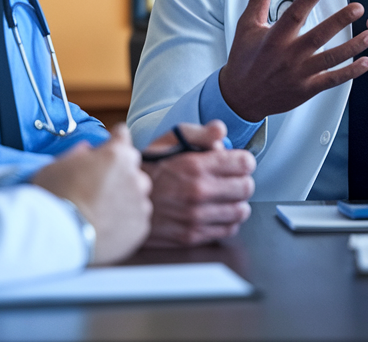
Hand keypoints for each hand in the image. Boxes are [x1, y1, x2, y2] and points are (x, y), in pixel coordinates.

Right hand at [32, 124, 151, 264]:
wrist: (58, 235)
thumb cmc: (53, 195)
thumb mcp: (57, 165)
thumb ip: (78, 154)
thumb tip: (88, 150)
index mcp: (116, 154)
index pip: (123, 136)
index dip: (114, 141)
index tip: (111, 145)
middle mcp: (134, 175)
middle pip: (132, 167)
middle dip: (119, 172)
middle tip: (98, 186)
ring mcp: (140, 201)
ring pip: (136, 193)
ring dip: (124, 196)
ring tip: (101, 210)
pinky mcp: (141, 225)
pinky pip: (136, 217)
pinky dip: (125, 220)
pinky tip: (105, 226)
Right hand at [141, 121, 255, 247]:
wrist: (120, 202)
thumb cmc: (148, 168)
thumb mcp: (169, 140)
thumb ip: (199, 132)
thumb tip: (222, 131)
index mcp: (195, 166)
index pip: (245, 163)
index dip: (243, 160)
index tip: (237, 162)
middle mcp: (198, 192)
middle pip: (247, 187)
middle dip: (242, 180)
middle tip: (232, 179)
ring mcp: (195, 217)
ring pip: (241, 211)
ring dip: (237, 202)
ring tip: (225, 196)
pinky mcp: (191, 236)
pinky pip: (228, 229)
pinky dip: (227, 221)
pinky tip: (216, 211)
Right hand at [220, 0, 367, 121]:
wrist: (240, 97)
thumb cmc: (244, 60)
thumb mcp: (246, 26)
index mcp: (274, 38)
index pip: (294, 13)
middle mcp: (289, 55)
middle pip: (318, 36)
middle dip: (340, 21)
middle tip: (357, 8)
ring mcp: (299, 74)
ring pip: (331, 59)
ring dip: (352, 47)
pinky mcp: (306, 89)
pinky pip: (332, 80)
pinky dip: (350, 72)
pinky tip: (365, 63)